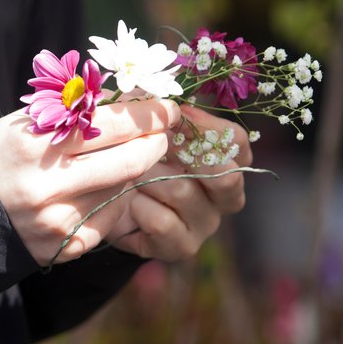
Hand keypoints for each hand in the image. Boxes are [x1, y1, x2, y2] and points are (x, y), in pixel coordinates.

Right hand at [0, 100, 179, 265]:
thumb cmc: (4, 154)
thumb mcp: (30, 121)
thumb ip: (79, 111)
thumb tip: (136, 99)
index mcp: (35, 144)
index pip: (110, 123)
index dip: (147, 114)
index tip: (167, 107)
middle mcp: (48, 185)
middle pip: (130, 161)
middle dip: (156, 142)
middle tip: (163, 132)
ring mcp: (59, 220)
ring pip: (124, 189)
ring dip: (132, 171)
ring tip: (118, 160)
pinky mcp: (68, 246)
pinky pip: (111, 217)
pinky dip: (114, 200)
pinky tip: (97, 191)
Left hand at [106, 105, 251, 260]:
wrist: (105, 206)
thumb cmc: (130, 160)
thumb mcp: (142, 129)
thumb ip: (155, 109)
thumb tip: (162, 96)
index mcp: (223, 163)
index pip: (236, 141)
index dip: (208, 125)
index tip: (177, 113)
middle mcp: (223, 198)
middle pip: (227, 175)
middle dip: (187, 154)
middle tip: (157, 142)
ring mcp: (204, 225)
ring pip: (184, 192)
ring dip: (149, 176)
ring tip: (131, 172)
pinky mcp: (180, 247)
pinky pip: (162, 222)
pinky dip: (138, 206)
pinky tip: (127, 201)